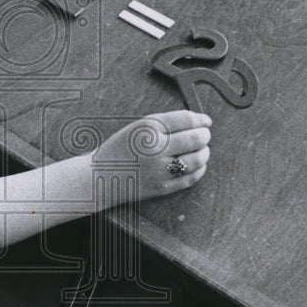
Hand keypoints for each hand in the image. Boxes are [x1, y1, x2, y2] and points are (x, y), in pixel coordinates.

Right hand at [92, 110, 210, 201]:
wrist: (100, 177)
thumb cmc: (121, 149)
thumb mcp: (137, 127)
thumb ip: (166, 123)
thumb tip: (199, 122)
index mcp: (148, 127)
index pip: (186, 119)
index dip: (200, 119)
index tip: (206, 121)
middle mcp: (155, 148)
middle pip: (196, 138)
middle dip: (205, 135)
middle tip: (205, 135)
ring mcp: (160, 169)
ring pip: (198, 159)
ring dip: (205, 152)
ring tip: (202, 150)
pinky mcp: (163, 188)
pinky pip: (192, 177)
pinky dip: (199, 169)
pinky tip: (197, 165)